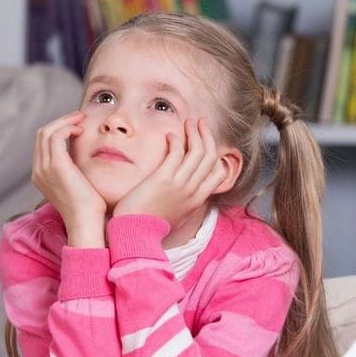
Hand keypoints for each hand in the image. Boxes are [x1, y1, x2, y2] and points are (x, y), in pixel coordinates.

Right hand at [33, 111, 105, 245]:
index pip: (43, 144)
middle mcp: (38, 171)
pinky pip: (56, 137)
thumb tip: (84, 160)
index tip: (76, 125)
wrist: (86, 222)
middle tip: (80, 116)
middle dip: (61, 121)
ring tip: (82, 119)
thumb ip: (75, 172)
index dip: (58, 129)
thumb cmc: (88, 208)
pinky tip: (81, 130)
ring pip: (47, 132)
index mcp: (41, 175)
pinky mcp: (56, 166)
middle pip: (42, 134)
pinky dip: (68, 128)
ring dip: (65, 121)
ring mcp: (44, 168)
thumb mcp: (78, 186)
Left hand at [112, 118, 228, 230]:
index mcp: (197, 200)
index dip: (217, 156)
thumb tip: (187, 197)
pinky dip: (175, 140)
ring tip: (189, 123)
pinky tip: (169, 135)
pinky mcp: (164, 178)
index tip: (208, 145)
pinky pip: (176, 152)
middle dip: (207, 136)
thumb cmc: (150, 227)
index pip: (219, 173)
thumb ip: (185, 204)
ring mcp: (180, 184)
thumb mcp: (177, 218)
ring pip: (197, 151)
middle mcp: (193, 190)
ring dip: (194, 132)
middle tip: (201, 124)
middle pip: (210, 157)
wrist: (136, 234)